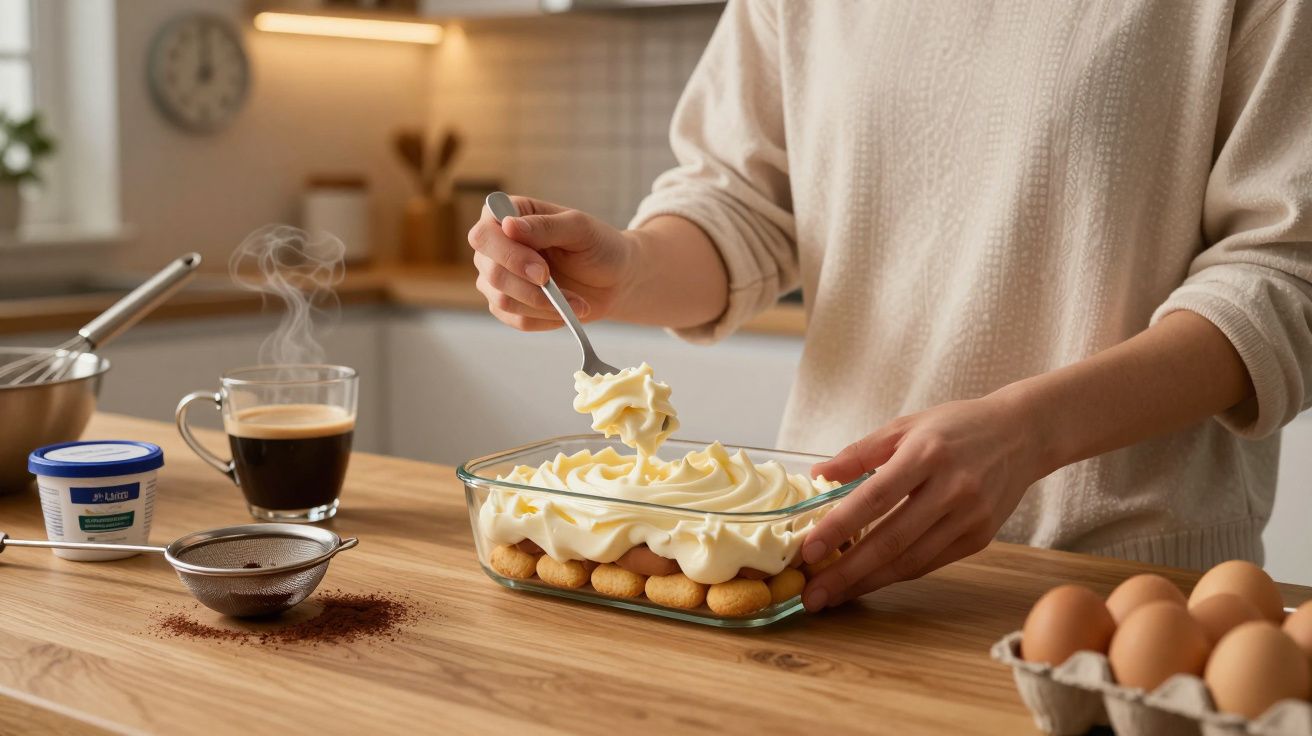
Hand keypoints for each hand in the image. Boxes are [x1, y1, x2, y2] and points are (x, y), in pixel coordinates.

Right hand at [467, 195, 636, 330]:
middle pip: (490, 272)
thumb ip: (545, 226)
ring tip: (576, 302)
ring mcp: (500, 277)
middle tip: (561, 290)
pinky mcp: (510, 304)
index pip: (484, 235)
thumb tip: (507, 225)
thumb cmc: (599, 246)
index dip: (508, 256)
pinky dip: (546, 319)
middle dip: (529, 287)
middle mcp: (497, 246)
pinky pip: (515, 320)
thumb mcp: (580, 229)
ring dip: (543, 306)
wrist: (616, 279)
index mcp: (509, 215)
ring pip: (501, 300)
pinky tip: (567, 311)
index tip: (543, 271)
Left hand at [800, 391, 1048, 611]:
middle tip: (813, 595)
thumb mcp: (906, 426)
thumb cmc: (956, 427)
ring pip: (911, 560)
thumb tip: (818, 475)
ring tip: (833, 595)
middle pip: (891, 540)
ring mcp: (970, 517)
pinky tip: (868, 581)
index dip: (839, 527)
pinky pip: (930, 563)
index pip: (874, 497)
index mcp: (926, 454)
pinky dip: (896, 574)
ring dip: (868, 582)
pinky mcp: (980, 537)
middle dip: (847, 572)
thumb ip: (861, 452)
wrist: (1023, 435)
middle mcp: (952, 489)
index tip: (808, 550)